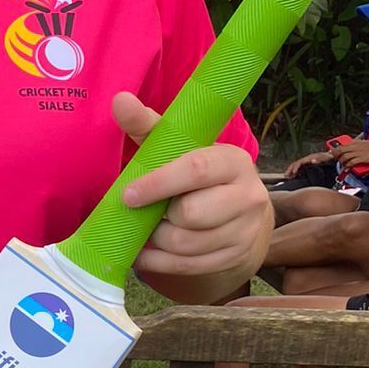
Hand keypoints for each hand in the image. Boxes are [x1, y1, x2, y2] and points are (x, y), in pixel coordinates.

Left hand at [115, 91, 273, 283]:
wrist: (238, 211)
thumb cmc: (196, 173)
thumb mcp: (176, 146)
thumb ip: (147, 125)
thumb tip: (120, 100)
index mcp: (233, 162)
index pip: (196, 171)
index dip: (159, 184)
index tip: (128, 195)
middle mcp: (249, 196)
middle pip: (191, 215)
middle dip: (160, 217)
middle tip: (148, 211)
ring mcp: (245, 231)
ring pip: (186, 245)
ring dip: (157, 240)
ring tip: (150, 228)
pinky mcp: (235, 258)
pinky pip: (187, 267)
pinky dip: (159, 262)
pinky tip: (146, 252)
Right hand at [282, 150, 328, 176]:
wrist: (330, 157)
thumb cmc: (327, 158)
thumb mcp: (325, 158)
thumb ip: (319, 160)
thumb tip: (312, 161)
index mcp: (309, 158)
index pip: (300, 162)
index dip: (296, 167)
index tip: (293, 172)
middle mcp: (306, 160)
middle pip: (295, 164)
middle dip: (290, 169)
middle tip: (287, 175)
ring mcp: (306, 162)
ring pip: (296, 166)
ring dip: (291, 171)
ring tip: (287, 177)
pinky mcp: (307, 166)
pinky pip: (299, 169)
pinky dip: (295, 172)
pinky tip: (293, 177)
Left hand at [334, 137, 368, 169]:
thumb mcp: (365, 143)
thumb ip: (358, 145)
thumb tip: (352, 147)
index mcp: (356, 142)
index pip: (341, 145)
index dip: (335, 150)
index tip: (333, 153)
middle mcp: (355, 147)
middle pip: (340, 151)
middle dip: (336, 156)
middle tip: (337, 160)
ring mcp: (358, 153)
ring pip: (344, 157)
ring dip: (342, 162)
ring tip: (343, 165)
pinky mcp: (361, 159)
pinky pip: (351, 163)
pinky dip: (347, 166)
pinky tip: (347, 168)